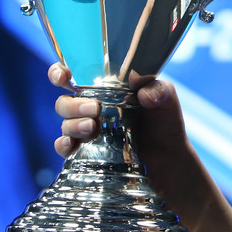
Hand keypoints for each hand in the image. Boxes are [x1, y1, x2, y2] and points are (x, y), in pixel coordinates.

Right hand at [49, 64, 188, 180]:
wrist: (170, 159)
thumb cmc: (165, 122)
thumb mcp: (166, 99)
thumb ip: (157, 89)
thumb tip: (143, 93)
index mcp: (106, 88)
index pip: (74, 74)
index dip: (60, 72)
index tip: (64, 76)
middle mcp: (92, 108)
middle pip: (65, 102)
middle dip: (73, 104)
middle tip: (94, 108)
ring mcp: (88, 131)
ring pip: (65, 123)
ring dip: (73, 124)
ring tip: (92, 126)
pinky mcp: (87, 153)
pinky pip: (65, 148)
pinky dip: (63, 145)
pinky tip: (71, 144)